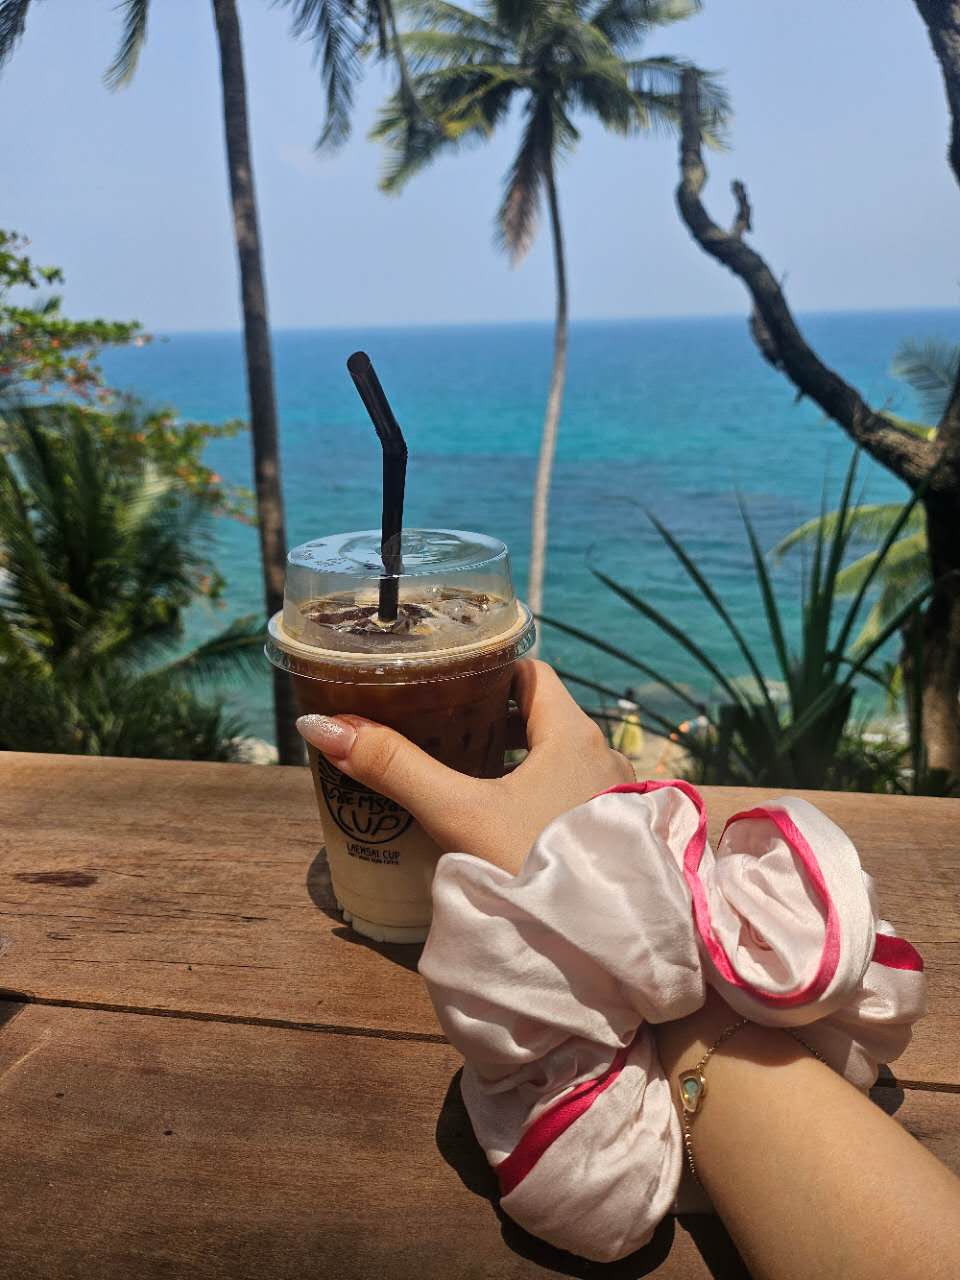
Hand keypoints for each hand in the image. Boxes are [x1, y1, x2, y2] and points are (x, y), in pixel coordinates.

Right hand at [295, 660, 634, 873]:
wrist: (605, 951)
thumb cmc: (538, 868)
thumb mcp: (460, 814)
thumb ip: (395, 768)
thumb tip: (321, 726)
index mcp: (574, 734)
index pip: (530, 674)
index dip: (487, 671)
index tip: (446, 680)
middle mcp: (603, 758)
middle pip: (540, 719)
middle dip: (492, 722)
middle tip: (439, 730)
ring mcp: (614, 800)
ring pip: (555, 763)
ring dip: (514, 763)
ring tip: (463, 776)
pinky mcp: (612, 840)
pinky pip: (568, 799)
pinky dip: (534, 798)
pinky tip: (502, 827)